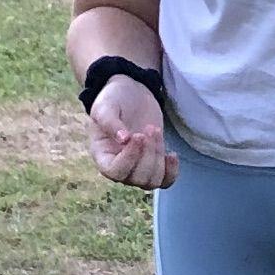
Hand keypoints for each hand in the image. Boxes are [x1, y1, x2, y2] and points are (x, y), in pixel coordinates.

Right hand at [84, 71, 175, 192]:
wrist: (130, 93)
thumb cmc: (112, 100)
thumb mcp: (105, 106)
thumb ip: (110, 122)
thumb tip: (123, 140)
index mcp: (102, 156)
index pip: (115, 172)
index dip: (129, 158)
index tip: (137, 135)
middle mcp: (119, 167)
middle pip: (137, 179)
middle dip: (148, 154)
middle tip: (149, 128)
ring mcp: (138, 167)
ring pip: (152, 181)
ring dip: (158, 157)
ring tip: (155, 131)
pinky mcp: (154, 162)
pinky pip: (165, 181)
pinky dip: (171, 172)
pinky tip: (171, 154)